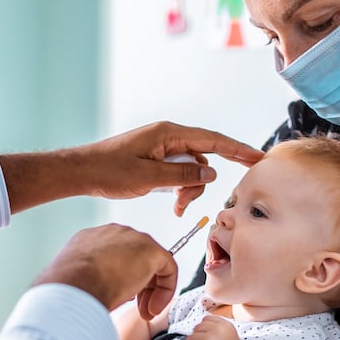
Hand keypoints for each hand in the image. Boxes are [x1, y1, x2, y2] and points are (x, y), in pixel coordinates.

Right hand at [33, 224, 176, 315]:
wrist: (73, 285)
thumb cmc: (69, 290)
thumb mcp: (76, 282)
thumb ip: (89, 281)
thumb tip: (99, 292)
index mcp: (89, 240)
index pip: (114, 256)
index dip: (121, 280)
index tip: (120, 298)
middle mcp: (112, 234)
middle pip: (135, 257)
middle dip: (139, 286)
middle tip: (137, 309)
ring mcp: (132, 238)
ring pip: (151, 263)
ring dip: (151, 291)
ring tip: (145, 312)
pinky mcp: (150, 250)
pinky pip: (168, 269)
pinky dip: (165, 291)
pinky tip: (153, 307)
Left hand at [75, 122, 263, 215]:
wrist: (81, 172)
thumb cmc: (109, 171)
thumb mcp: (149, 177)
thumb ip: (183, 175)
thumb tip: (210, 174)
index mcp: (168, 134)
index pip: (212, 140)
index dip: (237, 149)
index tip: (258, 157)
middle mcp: (168, 138)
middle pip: (203, 158)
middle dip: (203, 182)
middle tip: (199, 200)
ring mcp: (162, 149)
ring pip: (192, 169)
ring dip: (189, 189)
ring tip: (176, 206)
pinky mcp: (155, 161)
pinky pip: (178, 173)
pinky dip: (180, 188)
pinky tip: (173, 203)